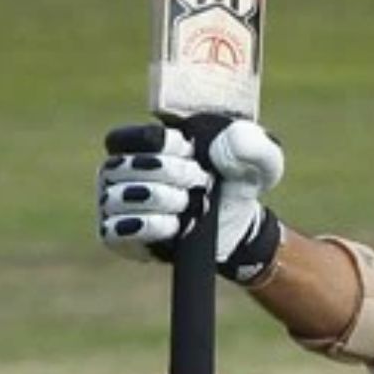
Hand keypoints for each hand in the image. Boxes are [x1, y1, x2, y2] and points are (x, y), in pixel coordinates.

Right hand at [98, 115, 284, 282]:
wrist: (239, 226)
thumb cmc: (238, 182)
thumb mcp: (258, 160)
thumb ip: (252, 143)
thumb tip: (231, 140)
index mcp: (143, 144)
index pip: (124, 137)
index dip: (159, 144)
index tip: (191, 151)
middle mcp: (120, 171)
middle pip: (120, 165)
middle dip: (168, 172)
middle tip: (201, 180)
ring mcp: (115, 204)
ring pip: (119, 197)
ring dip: (163, 200)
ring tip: (194, 205)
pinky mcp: (119, 237)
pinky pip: (117, 230)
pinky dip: (150, 227)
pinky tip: (175, 226)